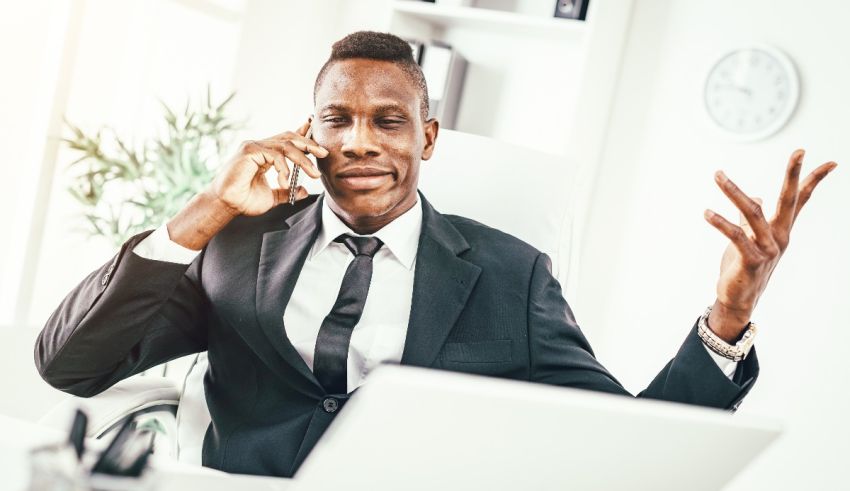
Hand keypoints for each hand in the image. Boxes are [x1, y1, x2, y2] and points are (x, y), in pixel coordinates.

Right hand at [165, 120, 328, 250]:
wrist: (227, 205)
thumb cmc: (244, 200)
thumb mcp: (272, 196)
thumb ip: (287, 191)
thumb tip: (304, 191)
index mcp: (265, 154)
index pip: (287, 140)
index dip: (303, 135)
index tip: (318, 135)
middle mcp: (260, 146)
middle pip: (290, 138)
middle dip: (309, 144)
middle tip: (324, 154)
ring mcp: (254, 146)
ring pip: (285, 145)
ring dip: (303, 160)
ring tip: (313, 174)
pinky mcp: (249, 150)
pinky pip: (274, 154)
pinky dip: (284, 168)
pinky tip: (285, 181)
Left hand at [703, 149, 836, 341]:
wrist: (737, 300)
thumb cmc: (743, 267)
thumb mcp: (748, 239)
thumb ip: (751, 219)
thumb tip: (757, 197)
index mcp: (780, 229)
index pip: (800, 200)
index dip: (813, 180)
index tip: (831, 162)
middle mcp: (779, 236)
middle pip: (789, 200)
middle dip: (793, 175)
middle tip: (800, 151)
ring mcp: (768, 248)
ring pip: (753, 213)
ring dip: (733, 192)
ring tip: (718, 175)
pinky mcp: (751, 260)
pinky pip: (736, 236)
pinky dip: (721, 223)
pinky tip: (707, 213)